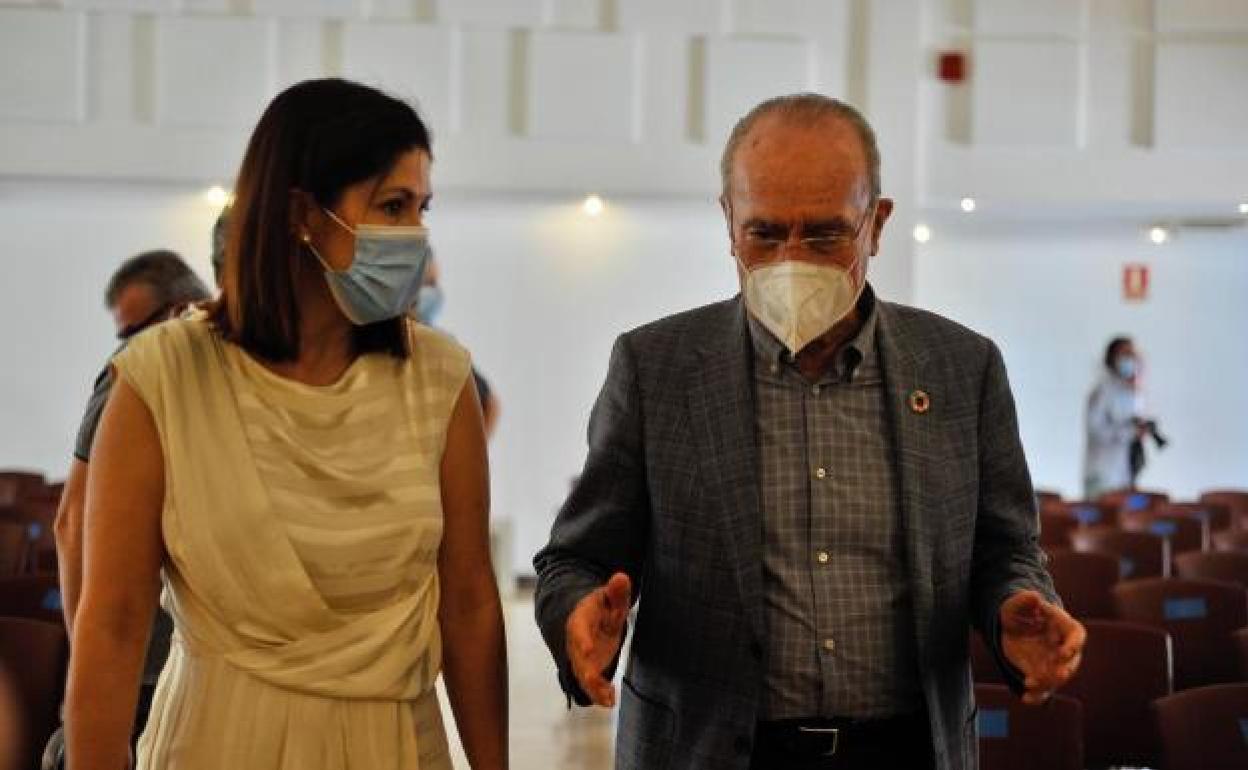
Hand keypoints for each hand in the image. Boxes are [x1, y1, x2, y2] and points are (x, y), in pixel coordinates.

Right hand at [565, 572, 630, 706]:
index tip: (588, 650)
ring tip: (607, 699)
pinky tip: (611, 701)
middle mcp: (576, 643)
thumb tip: (622, 577)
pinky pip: (591, 684)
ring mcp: (580, 658)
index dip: (582, 640)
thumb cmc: (600, 607)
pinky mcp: (588, 670)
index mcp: (579, 621)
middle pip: (578, 658)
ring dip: (593, 688)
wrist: (583, 619)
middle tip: (595, 681)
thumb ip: (616, 591)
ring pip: (583, 675)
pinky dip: (599, 694)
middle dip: (586, 670)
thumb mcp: (608, 597)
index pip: (578, 630)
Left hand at [1000, 590, 1085, 704]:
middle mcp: (1063, 648)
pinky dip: (1037, 696)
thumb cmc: (1019, 611)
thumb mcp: (1016, 604)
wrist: (1011, 627)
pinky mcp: (1041, 675)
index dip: (1074, 645)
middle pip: (1070, 662)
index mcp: (1063, 626)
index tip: (1064, 652)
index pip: (1077, 636)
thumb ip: (1025, 601)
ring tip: (1030, 684)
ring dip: (1047, 683)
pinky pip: (1044, 689)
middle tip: (1057, 675)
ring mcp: (1054, 663)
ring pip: (1057, 678)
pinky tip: (1026, 698)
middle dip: (1064, 670)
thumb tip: (1034, 596)